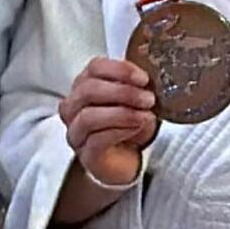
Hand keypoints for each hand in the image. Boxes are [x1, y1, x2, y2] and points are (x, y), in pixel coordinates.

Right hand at [59, 56, 157, 188]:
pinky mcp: (85, 153)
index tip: (143, 78)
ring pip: (89, 116)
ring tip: (145, 116)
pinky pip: (97, 140)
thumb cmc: (130, 126)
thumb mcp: (136, 100)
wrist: (128, 161)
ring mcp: (76, 131)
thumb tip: (155, 73)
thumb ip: (138, 85)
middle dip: (123, 92)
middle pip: (89, 89)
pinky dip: (120, 131)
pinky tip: (136, 129)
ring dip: (122, 113)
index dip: (120, 69)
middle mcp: (73, 106)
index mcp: (85, 85)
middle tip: (148, 98)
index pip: (95, 67)